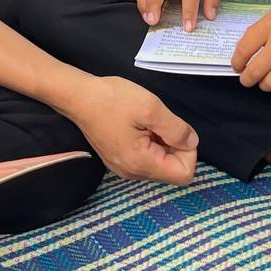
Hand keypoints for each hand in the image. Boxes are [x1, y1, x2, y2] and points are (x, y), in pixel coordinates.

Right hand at [69, 75, 197, 184]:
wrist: (78, 96)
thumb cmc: (113, 100)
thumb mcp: (151, 108)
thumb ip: (176, 129)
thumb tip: (192, 143)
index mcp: (141, 164)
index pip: (184, 174)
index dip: (188, 151)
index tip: (174, 129)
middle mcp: (133, 173)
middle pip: (172, 169)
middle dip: (174, 145)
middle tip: (158, 122)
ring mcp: (124, 168)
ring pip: (160, 162)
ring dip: (162, 142)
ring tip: (146, 121)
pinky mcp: (119, 159)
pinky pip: (147, 157)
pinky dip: (150, 142)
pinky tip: (138, 124)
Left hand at [231, 0, 270, 96]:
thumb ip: (259, 32)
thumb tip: (244, 53)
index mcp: (270, 26)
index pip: (244, 50)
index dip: (236, 62)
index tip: (237, 66)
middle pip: (255, 72)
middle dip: (246, 79)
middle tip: (247, 78)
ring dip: (264, 85)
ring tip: (265, 80)